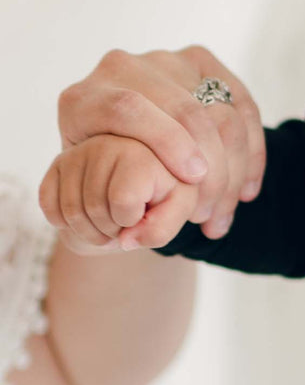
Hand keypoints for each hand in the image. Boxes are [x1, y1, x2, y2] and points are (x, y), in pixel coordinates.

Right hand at [40, 134, 200, 254]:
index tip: (143, 212)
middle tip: (125, 225)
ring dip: (89, 232)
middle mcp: (104, 144)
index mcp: (139, 151)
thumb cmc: (164, 192)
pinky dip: (66, 223)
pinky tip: (87, 218)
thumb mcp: (177, 210)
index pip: (123, 201)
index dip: (132, 220)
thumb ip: (161, 229)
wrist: (139, 177)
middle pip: (95, 208)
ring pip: (70, 211)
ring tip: (109, 225)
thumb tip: (126, 240)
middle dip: (112, 230)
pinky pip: (48, 205)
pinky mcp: (58, 163)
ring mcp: (77, 152)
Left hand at [57, 46, 263, 238]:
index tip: (192, 179)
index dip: (166, 142)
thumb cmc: (101, 182)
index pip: (129, 108)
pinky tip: (248, 190)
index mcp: (84, 100)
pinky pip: (243, 104)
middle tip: (208, 211)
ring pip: (223, 107)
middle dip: (210, 162)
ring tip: (225, 211)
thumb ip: (110, 200)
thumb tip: (138, 231)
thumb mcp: (90, 193)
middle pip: (185, 107)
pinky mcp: (202, 64)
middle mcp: (125, 70)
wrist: (115, 154)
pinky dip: (253, 150)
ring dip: (235, 166)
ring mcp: (166, 63)